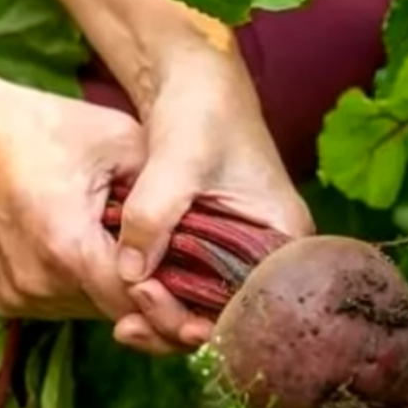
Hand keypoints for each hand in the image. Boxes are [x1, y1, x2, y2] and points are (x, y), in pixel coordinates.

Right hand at [0, 69, 178, 350]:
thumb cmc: (40, 127)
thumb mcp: (118, 140)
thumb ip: (163, 191)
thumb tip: (205, 229)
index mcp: (66, 245)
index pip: (135, 304)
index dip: (174, 312)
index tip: (207, 319)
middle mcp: (36, 283)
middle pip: (116, 312)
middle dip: (152, 301)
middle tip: (188, 286)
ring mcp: (14, 295)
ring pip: (89, 311)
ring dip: (115, 292)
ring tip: (134, 254)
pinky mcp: (1, 298)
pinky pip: (61, 304)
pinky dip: (83, 287)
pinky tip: (93, 252)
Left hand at [106, 23, 313, 355]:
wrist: (195, 80)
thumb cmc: (202, 111)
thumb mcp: (178, 160)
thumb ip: (154, 215)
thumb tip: (129, 276)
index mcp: (285, 236)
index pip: (260, 306)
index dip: (215, 325)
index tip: (169, 326)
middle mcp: (272, 253)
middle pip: (234, 317)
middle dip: (182, 327)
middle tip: (130, 327)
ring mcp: (243, 252)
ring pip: (209, 308)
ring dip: (167, 319)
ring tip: (122, 325)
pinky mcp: (214, 247)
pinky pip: (193, 288)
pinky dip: (162, 298)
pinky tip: (126, 305)